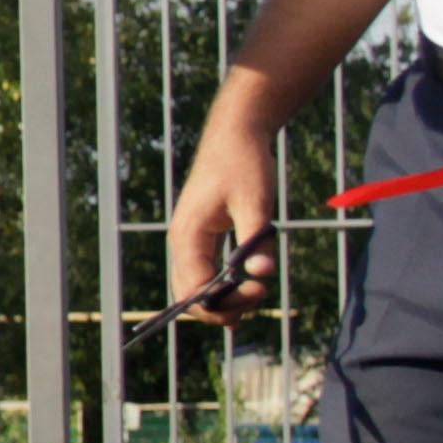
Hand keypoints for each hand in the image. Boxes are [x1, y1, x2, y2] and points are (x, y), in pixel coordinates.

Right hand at [167, 127, 279, 327]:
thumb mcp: (255, 203)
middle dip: (221, 307)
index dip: (224, 301)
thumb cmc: (244, 164)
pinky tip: (243, 292)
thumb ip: (256, 242)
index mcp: (188, 236)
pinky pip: (203, 273)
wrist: (236, 135)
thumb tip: (262, 275)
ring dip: (221, 300)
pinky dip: (221, 288)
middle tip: (259, 296)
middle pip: (189, 295)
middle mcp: (181, 243)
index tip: (260, 290)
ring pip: (194, 287)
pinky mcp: (200, 237)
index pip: (194, 290)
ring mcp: (188, 241)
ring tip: (255, 295)